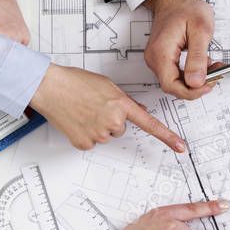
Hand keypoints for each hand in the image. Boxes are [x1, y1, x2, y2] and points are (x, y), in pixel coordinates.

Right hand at [31, 64, 185, 151]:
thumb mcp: (106, 85)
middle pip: (121, 129)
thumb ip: (124, 100)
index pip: (149, 124)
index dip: (167, 137)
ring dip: (98, 126)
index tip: (180, 147)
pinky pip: (92, 142)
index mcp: (120, 104)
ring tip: (84, 111)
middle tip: (95, 107)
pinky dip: (86, 134)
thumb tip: (139, 112)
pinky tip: (77, 120)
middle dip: (111, 120)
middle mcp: (112, 121)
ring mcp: (98, 134)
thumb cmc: (74, 82)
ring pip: (106, 136)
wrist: (49, 87)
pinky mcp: (84, 143)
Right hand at [143, 0, 216, 98]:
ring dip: (194, 79)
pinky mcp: (162, 59)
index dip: (191, 91)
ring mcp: (157, 59)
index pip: (171, 85)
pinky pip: (175, 74)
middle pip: (173, 86)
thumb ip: (198, 58)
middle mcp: (155, 58)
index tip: (208, 85)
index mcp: (161, 52)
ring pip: (175, 82)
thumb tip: (196, 82)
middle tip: (214, 75)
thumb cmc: (186, 8)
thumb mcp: (200, 30)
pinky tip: (202, 64)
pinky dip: (191, 73)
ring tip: (211, 66)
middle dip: (196, 85)